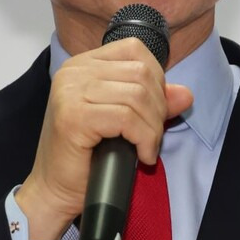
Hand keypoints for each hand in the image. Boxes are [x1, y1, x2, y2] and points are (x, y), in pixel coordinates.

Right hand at [15, 37, 192, 239]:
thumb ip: (152, 102)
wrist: (54, 190)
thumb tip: (185, 94)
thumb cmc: (86, 157)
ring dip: (152, 127)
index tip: (153, 110)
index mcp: (83, 64)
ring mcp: (70, 91)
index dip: (156, 78)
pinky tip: (142, 155)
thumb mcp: (124, 121)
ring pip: (137, 95)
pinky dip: (144, 138)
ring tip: (146, 147)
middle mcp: (73, 71)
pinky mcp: (73, 116)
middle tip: (152, 136)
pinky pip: (126, 118)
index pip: (134, 49)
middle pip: (140, 72)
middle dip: (158, 107)